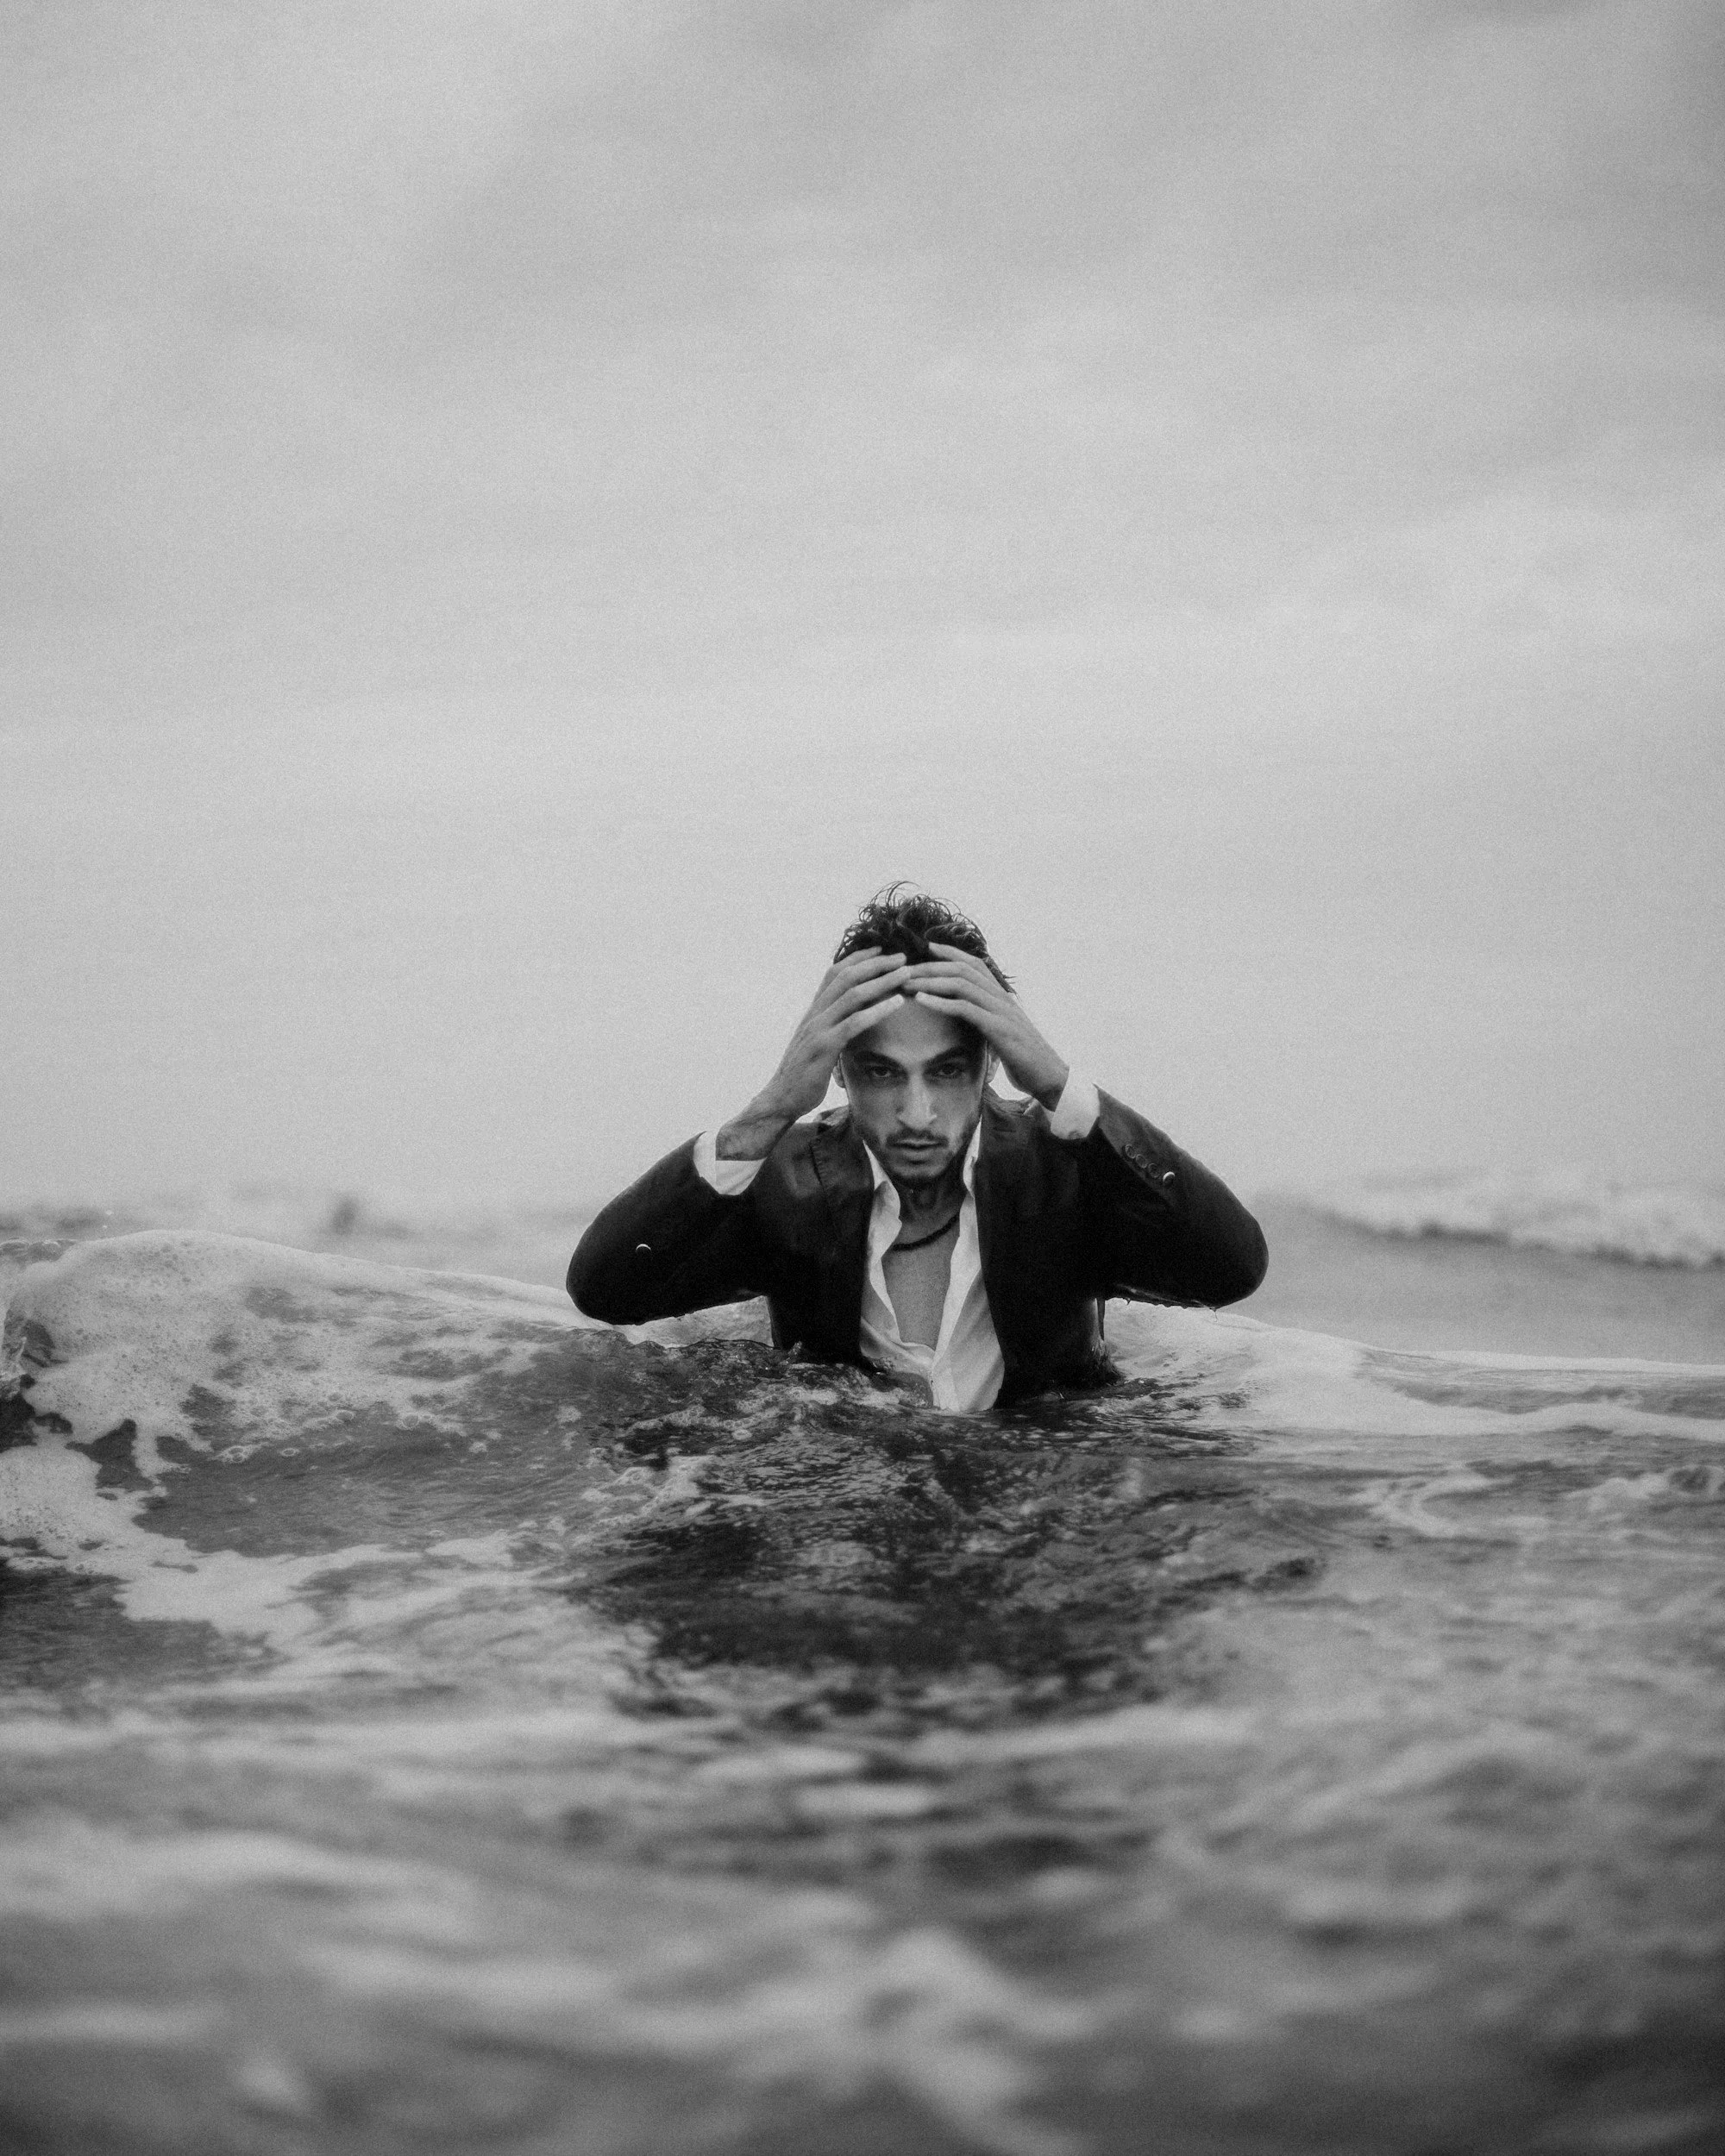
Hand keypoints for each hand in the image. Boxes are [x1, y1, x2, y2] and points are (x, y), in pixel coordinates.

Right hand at [715, 948, 906, 1158]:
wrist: (781, 1098)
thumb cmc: (803, 1075)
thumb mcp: (818, 1044)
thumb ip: (832, 1028)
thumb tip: (853, 1021)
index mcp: (814, 1011)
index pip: (835, 973)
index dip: (858, 958)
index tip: (881, 950)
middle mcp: (815, 1014)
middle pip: (846, 977)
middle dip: (875, 963)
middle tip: (902, 956)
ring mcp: (818, 1029)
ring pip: (852, 994)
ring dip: (882, 981)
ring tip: (905, 973)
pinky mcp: (824, 1047)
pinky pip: (854, 1023)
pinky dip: (878, 1010)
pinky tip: (897, 1003)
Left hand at [899, 943, 1069, 1108]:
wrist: (1049, 1077)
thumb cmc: (1023, 1058)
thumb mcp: (1001, 1033)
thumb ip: (985, 1020)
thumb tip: (967, 1017)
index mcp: (1002, 997)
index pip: (975, 965)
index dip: (951, 953)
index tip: (927, 947)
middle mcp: (1002, 998)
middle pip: (963, 970)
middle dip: (931, 967)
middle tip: (904, 969)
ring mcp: (1001, 1011)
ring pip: (962, 985)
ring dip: (931, 982)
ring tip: (907, 983)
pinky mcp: (999, 1029)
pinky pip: (966, 1009)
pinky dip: (941, 1002)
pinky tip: (921, 1001)